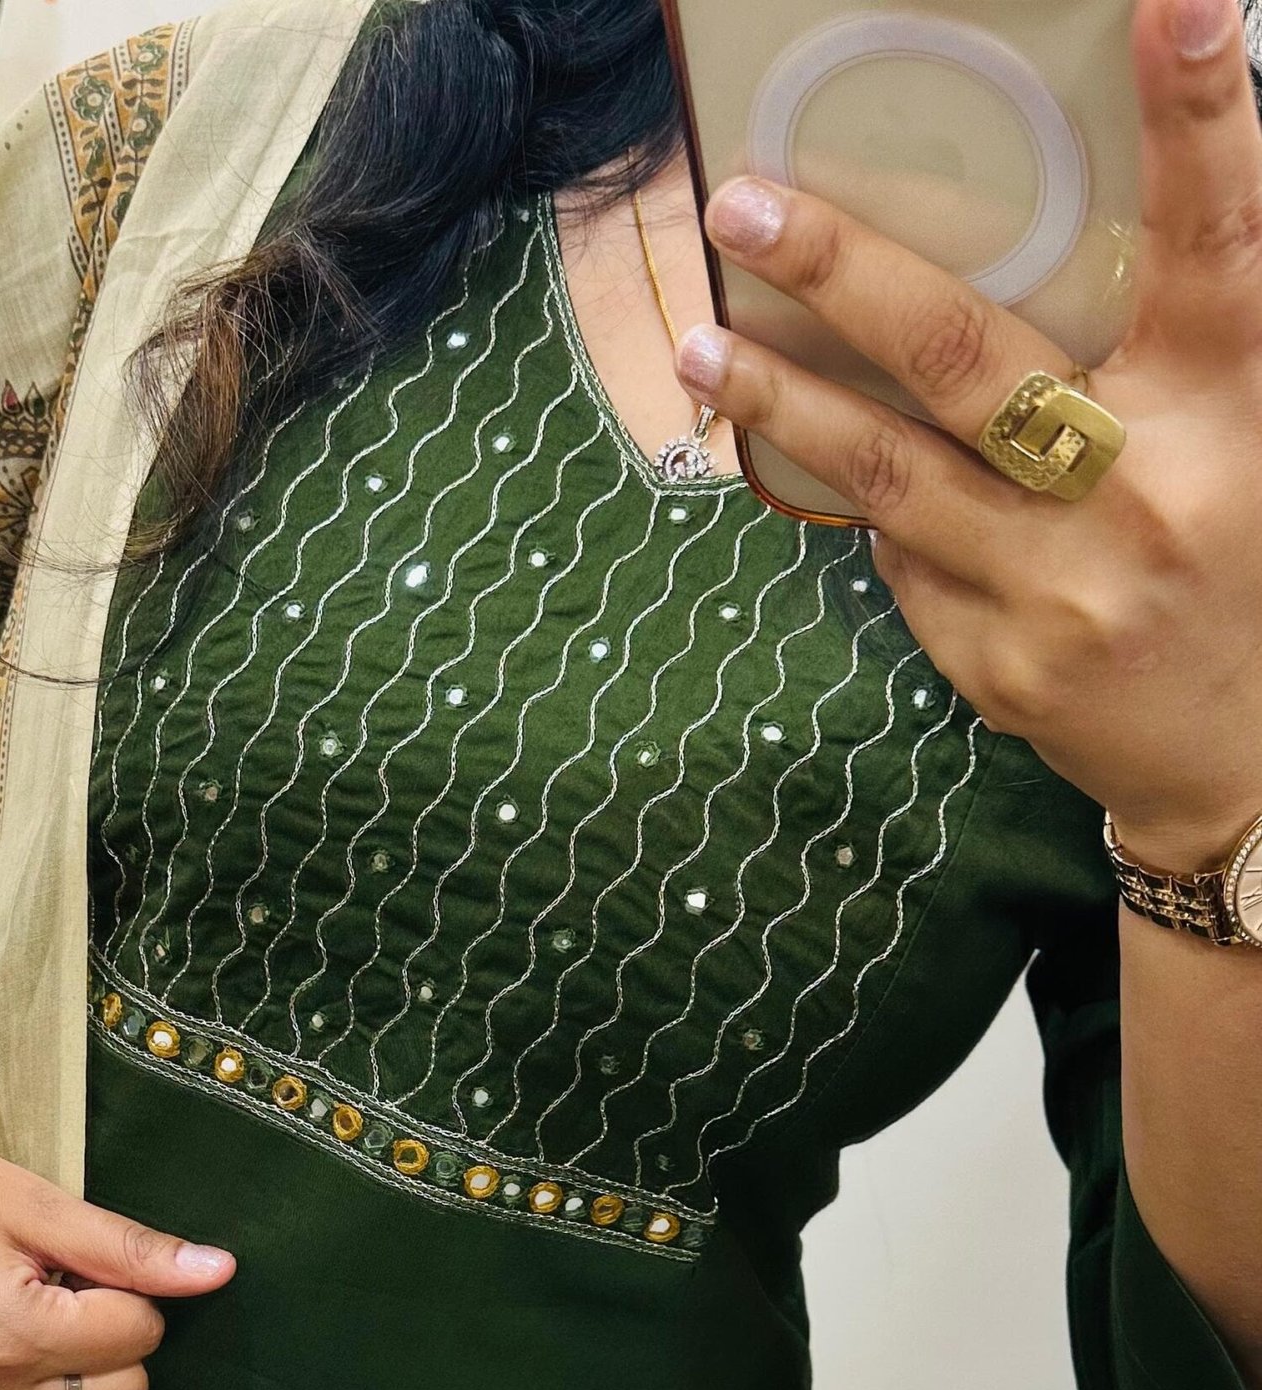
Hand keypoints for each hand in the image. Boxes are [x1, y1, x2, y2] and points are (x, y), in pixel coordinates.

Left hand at [673, 0, 1261, 868]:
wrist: (1249, 759)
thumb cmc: (1240, 556)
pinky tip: (857, 483)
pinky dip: (880, 513)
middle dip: (841, 270)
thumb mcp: (1243, 432)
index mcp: (1233, 411)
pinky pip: (904, 562)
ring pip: (888, 474)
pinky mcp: (1000, 668)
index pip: (1222, 239)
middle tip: (742, 206)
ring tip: (697, 345)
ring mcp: (1061, 594)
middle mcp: (1143, 494)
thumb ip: (1169, 346)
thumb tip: (1045, 238)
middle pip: (966, 359)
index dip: (1202, 116)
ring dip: (780, 400)